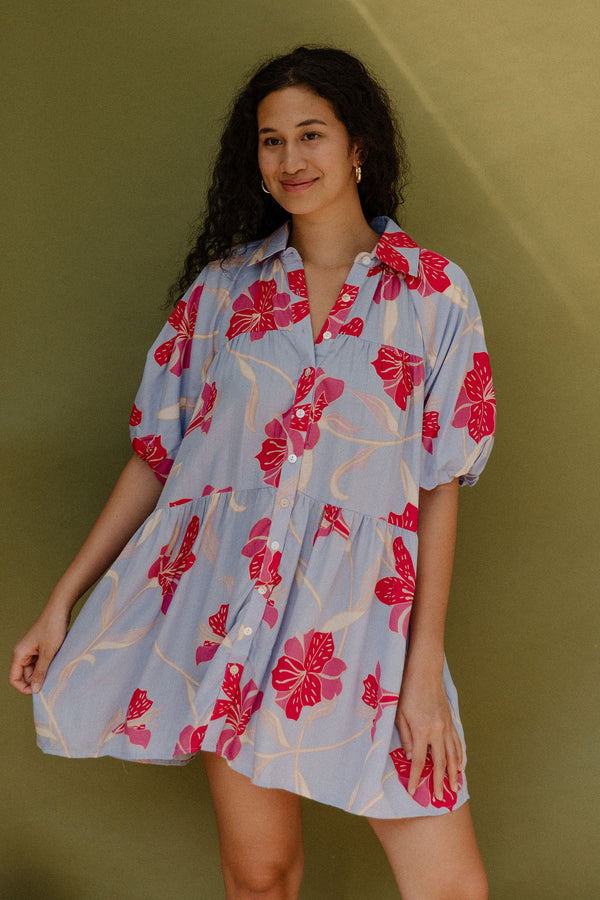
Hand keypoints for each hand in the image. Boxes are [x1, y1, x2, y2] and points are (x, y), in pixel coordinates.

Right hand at [9, 607, 69, 694]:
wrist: (60, 609)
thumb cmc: (53, 628)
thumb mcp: (48, 652)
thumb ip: (41, 672)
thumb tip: (35, 691)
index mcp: (20, 654)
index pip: (14, 678)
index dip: (23, 688)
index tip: (38, 692)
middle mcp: (23, 653)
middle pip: (27, 675)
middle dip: (39, 679)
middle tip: (54, 680)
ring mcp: (32, 650)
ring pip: (37, 669)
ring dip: (46, 671)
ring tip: (58, 668)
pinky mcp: (41, 647)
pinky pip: (43, 661)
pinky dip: (50, 664)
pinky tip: (59, 662)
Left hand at [395, 664, 462, 801]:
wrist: (425, 672)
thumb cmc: (407, 691)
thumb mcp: (399, 714)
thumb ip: (405, 737)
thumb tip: (408, 756)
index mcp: (422, 731)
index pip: (418, 761)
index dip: (415, 778)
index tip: (413, 792)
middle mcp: (437, 731)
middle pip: (440, 763)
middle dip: (439, 782)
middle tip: (439, 798)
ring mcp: (446, 727)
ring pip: (453, 755)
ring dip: (453, 773)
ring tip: (454, 788)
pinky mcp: (450, 721)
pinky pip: (457, 743)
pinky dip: (459, 757)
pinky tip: (459, 766)